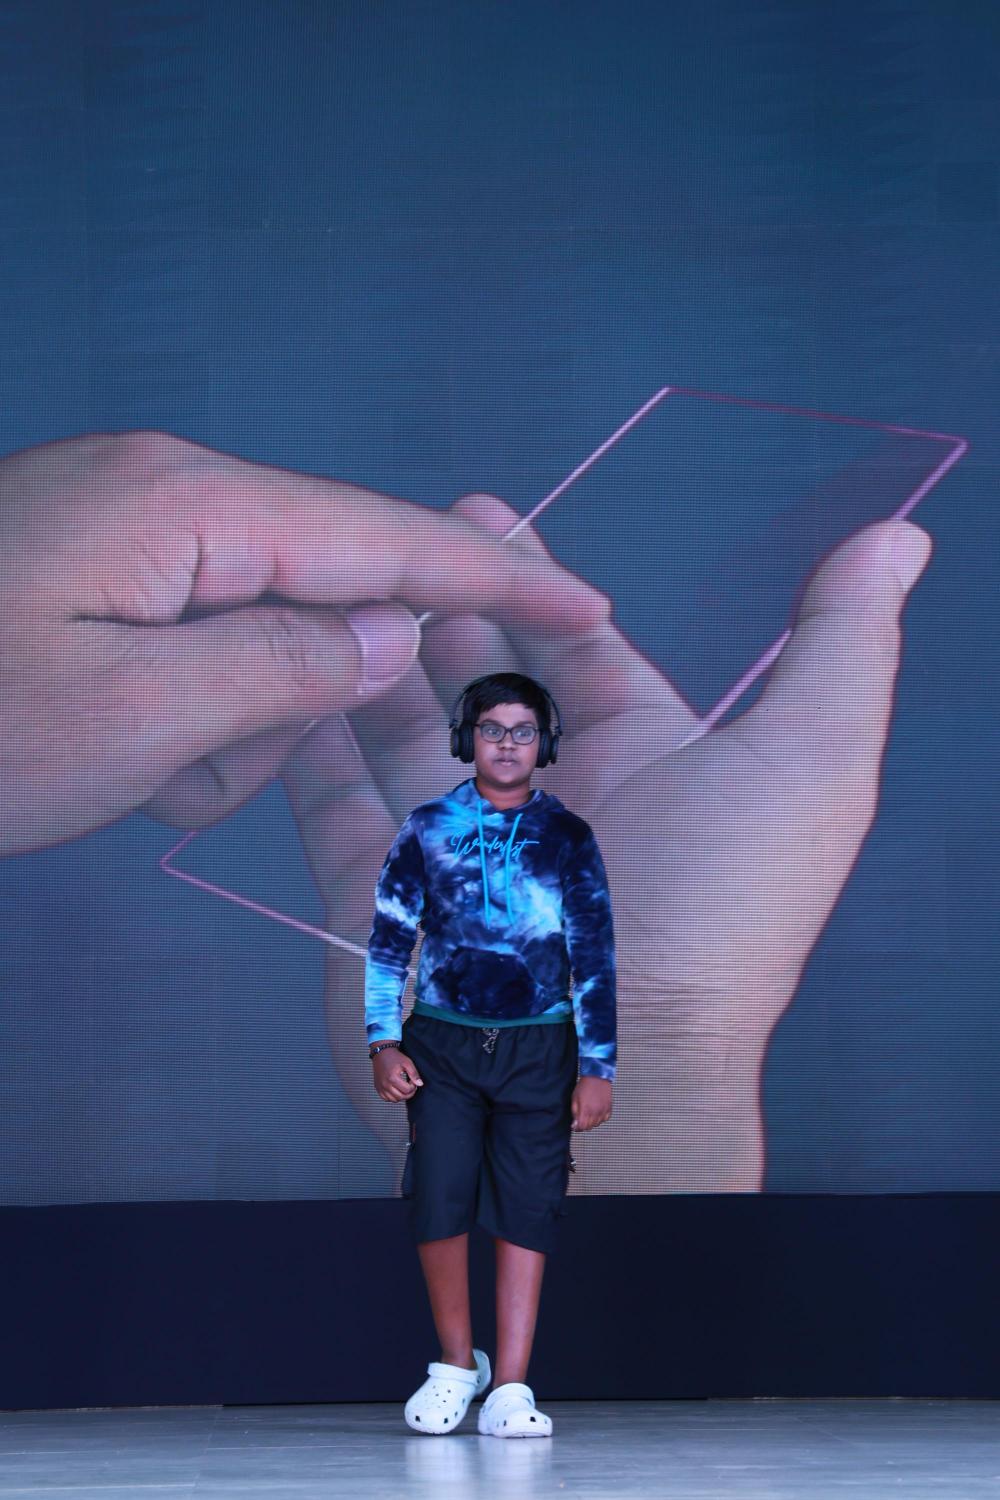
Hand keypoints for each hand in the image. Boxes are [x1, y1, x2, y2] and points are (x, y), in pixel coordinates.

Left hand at [0, 431, 606, 855]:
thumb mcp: (130, 718)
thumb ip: (285, 668)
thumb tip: (392, 629)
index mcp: (188, 507)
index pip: (384, 533)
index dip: (494, 575)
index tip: (591, 604)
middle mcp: (166, 494)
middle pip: (318, 589)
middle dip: (298, 699)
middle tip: (200, 774)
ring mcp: (122, 527)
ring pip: (254, 635)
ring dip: (221, 727)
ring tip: (129, 775)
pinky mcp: (90, 570)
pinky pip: (191, 644)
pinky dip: (176, 717)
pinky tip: (104, 759)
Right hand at [279, 490, 930, 1193]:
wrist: (607, 1076)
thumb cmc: (715, 925)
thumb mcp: (808, 769)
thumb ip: (840, 648)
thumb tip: (896, 540)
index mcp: (639, 759)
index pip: (575, 648)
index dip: (532, 578)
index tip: (480, 508)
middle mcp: (549, 799)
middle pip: (481, 678)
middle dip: (442, 605)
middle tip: (391, 537)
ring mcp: (461, 846)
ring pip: (397, 727)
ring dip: (370, 657)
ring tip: (333, 586)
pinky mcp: (383, 893)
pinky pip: (332, 800)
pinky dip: (308, 740)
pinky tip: (288, 678)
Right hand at [371, 1047, 423, 1102]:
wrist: (382, 1053)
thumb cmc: (394, 1057)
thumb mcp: (407, 1062)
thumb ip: (414, 1074)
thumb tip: (420, 1084)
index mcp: (392, 1078)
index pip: (407, 1090)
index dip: (413, 1086)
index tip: (412, 1081)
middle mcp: (385, 1085)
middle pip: (401, 1097)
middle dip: (409, 1093)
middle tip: (410, 1086)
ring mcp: (380, 1087)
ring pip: (394, 1100)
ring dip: (401, 1096)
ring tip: (404, 1088)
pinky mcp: (378, 1089)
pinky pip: (386, 1099)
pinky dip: (392, 1097)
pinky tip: (396, 1090)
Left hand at [571, 1076, 611, 1130]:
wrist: (596, 1076)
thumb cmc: (584, 1086)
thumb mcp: (574, 1099)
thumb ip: (574, 1113)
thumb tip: (574, 1124)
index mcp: (585, 1110)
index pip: (582, 1127)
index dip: (577, 1128)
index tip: (576, 1125)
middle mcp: (595, 1112)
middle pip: (590, 1127)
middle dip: (584, 1125)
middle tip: (582, 1118)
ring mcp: (603, 1110)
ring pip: (597, 1124)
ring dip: (592, 1122)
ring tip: (589, 1113)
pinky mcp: (609, 1108)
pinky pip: (605, 1119)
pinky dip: (601, 1118)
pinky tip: (597, 1112)